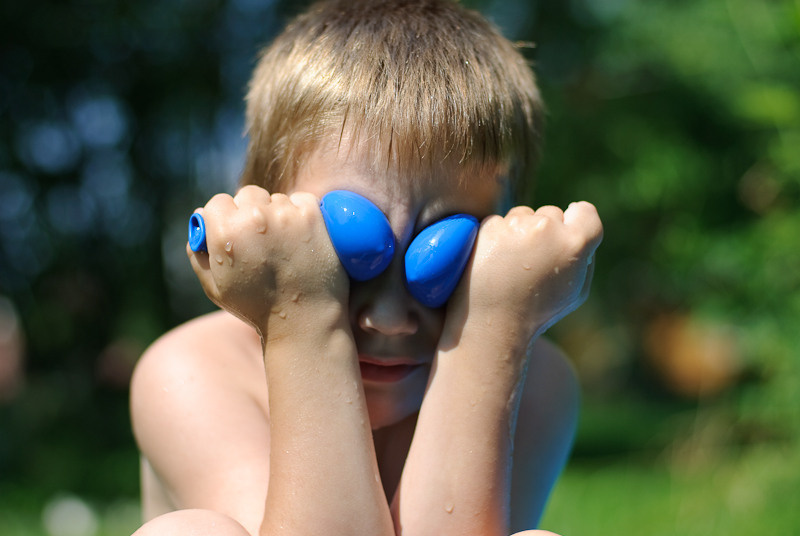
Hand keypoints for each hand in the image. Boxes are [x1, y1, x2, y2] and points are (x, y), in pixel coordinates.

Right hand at [187, 186, 347, 333]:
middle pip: (247, 195)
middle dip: (250, 211)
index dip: (224, 218)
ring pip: (275, 199)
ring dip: (277, 214)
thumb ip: (197, 253)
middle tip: (261, 238)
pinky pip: (301, 200)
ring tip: (285, 246)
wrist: (304, 320)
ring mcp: (286, 214)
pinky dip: (301, 213)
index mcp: (225, 232)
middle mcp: (255, 217)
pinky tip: (301, 239)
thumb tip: (198, 222)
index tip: (235, 232)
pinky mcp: (313, 215)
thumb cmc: (257, 308)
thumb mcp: (214, 287)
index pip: (217, 203)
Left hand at [444, 202, 602, 349]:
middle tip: (534, 263)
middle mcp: (546, 229)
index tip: (567, 231)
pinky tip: (495, 261)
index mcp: (574, 244)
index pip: (585, 211)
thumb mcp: (575, 290)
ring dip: (520, 231)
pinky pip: (499, 221)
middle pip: (552, 214)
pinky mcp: (488, 226)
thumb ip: (583, 255)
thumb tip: (576, 226)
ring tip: (512, 265)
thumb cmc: (536, 311)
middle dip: (546, 231)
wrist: (492, 322)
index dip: (577, 221)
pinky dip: (497, 236)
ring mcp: (515, 226)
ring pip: (523, 215)